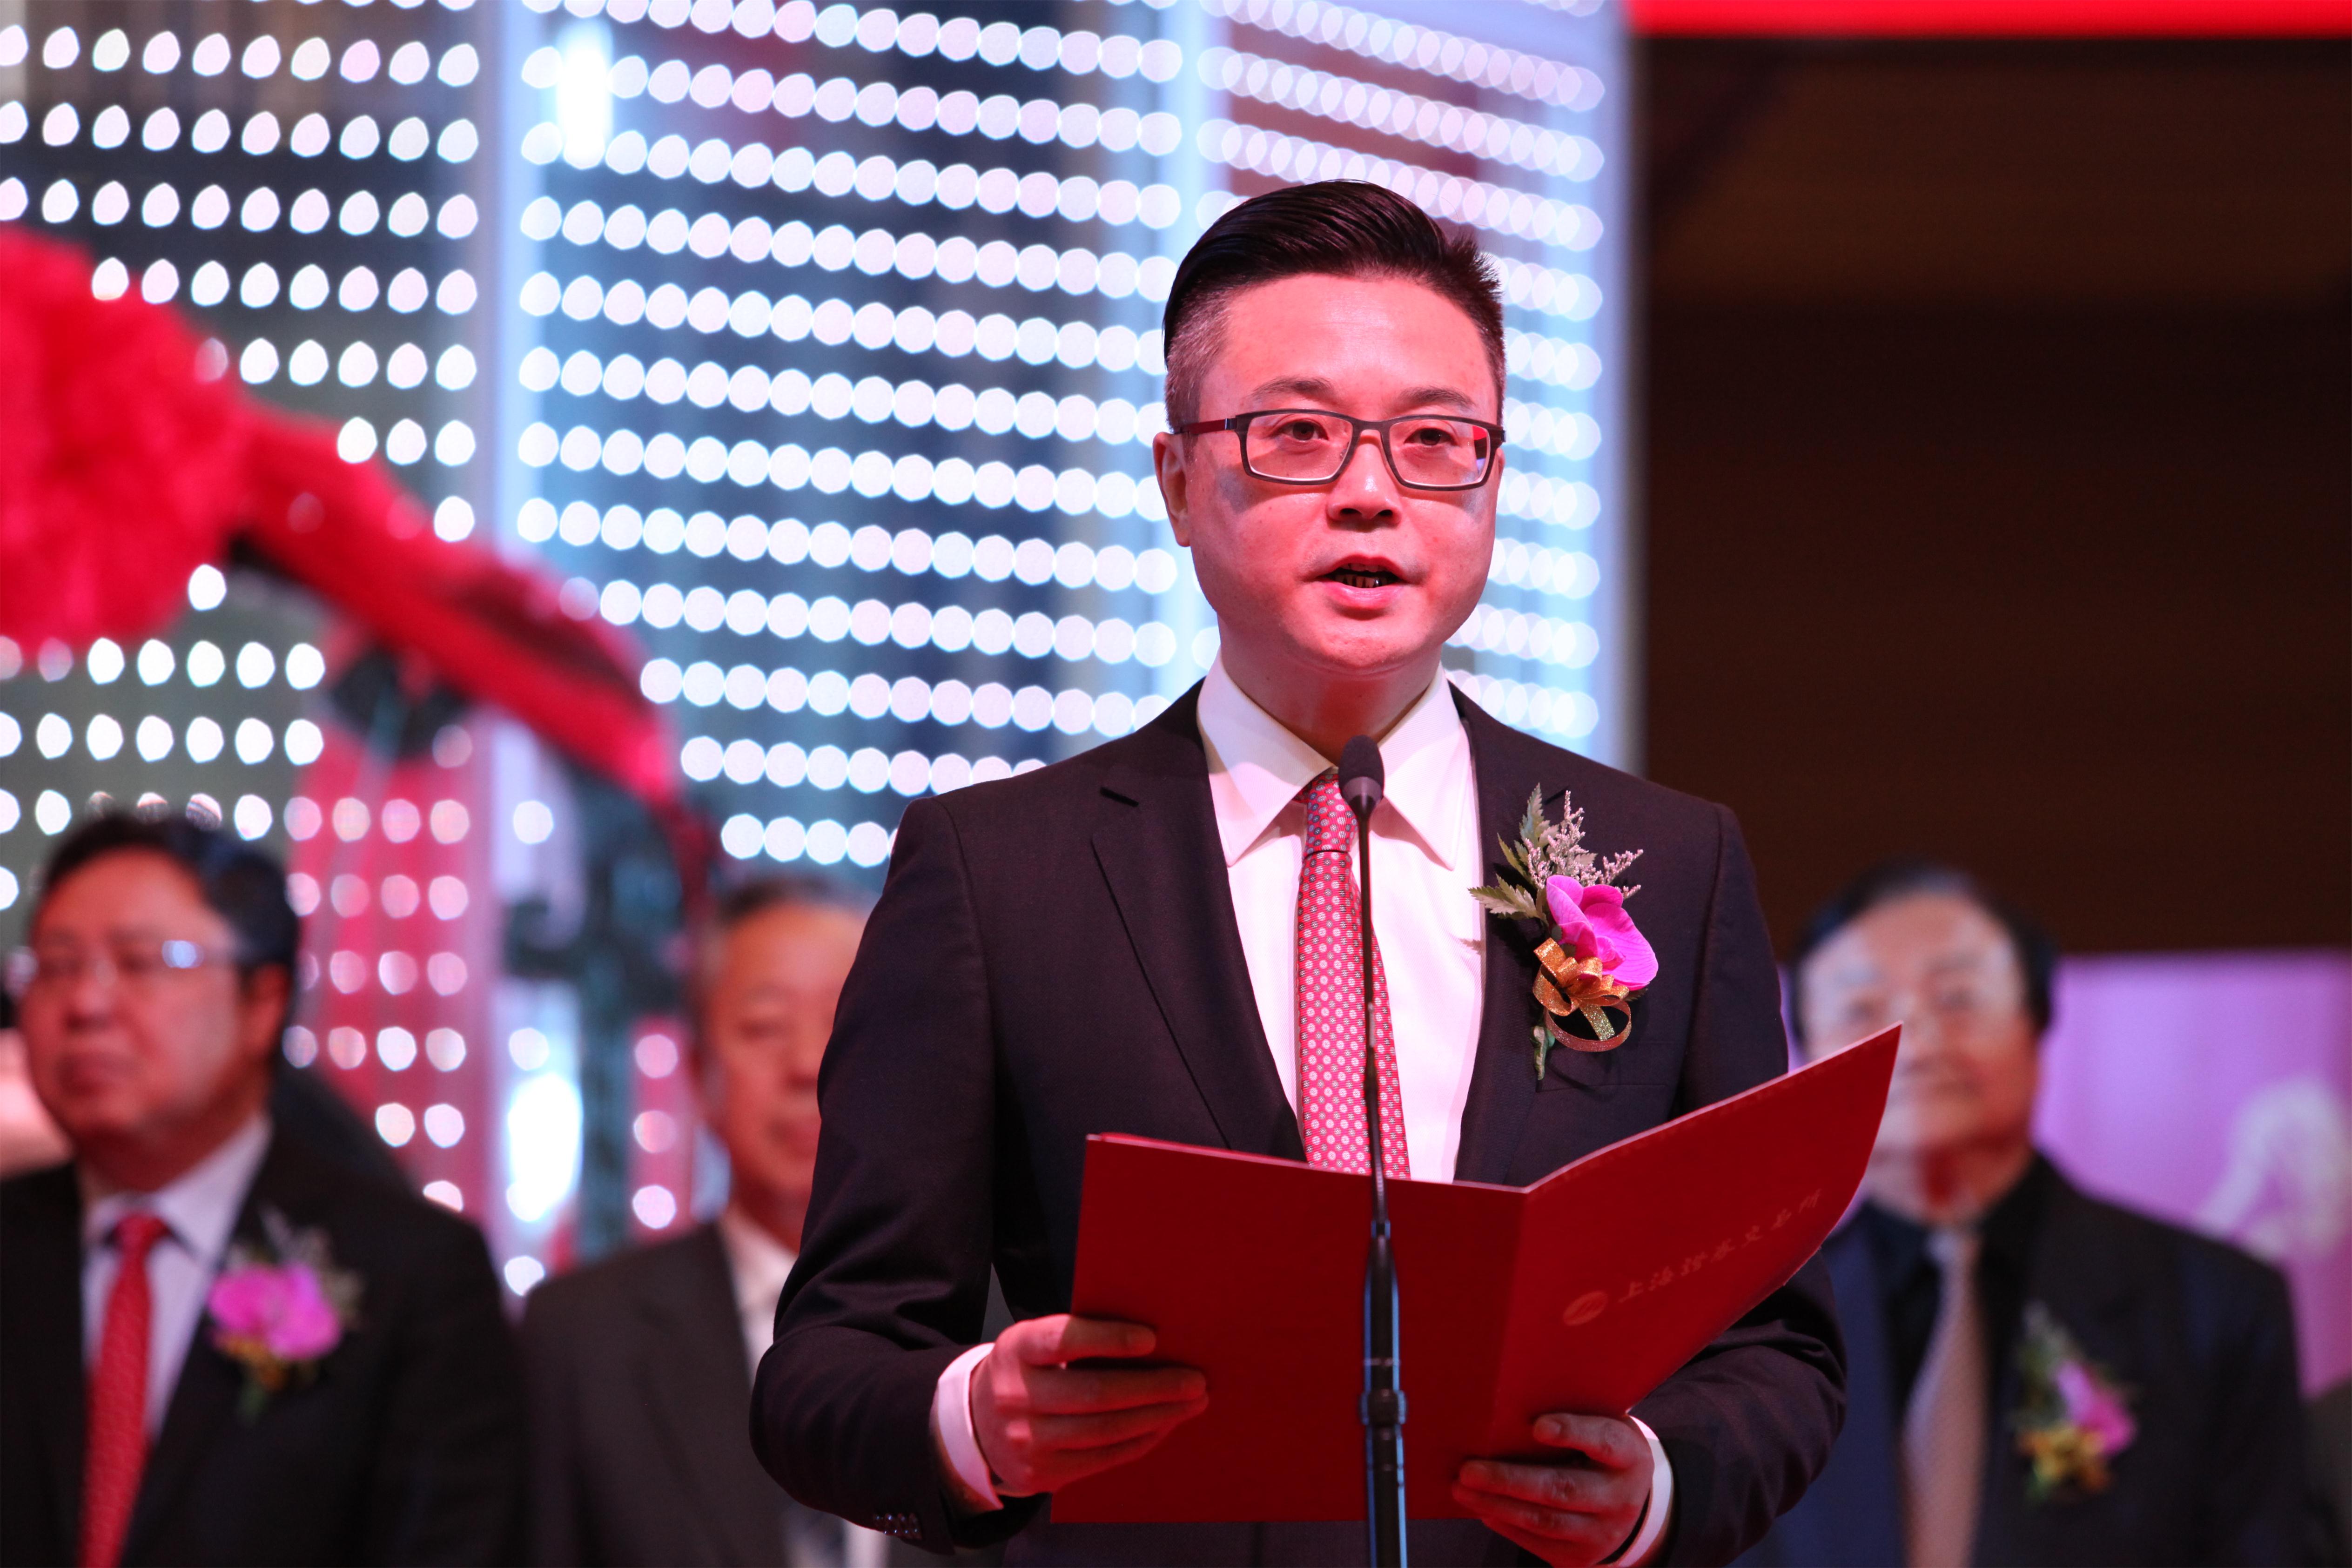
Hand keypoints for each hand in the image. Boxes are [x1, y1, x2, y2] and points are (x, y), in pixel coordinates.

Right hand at [970, 1314, 1208, 1496]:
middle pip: (1095, 1393)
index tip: (1153, 1338)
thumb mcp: (1036, 1343)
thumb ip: (1079, 1338)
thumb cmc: (1028, 1370)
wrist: (979, 1424)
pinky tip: (1164, 1425)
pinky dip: (1140, 1441)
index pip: (1064, 1340)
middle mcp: (1016, 1396)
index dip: (1109, 1339)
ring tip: (1192, 1403)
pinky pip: (1103, 1459)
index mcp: (1017, 1349)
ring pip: (1105, 1431)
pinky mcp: (1041, 1475)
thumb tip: (1153, 1341)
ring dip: (1158, 1417)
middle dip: (1154, 1387)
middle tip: (1196, 1380)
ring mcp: (1026, 1441)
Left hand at [1452, 1413, 1654, 1567]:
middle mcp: (1621, 1498)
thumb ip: (1571, 1415)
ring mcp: (1603, 1532)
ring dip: (1498, 1504)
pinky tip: (1482, 1507)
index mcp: (1630, 1456)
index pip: (1605, 1443)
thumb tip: (1510, 1405)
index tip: (1537, 1426)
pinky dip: (1506, 1524)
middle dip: (1510, 1480)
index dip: (1573, 1433)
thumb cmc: (1599, 1449)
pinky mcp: (1581, 1557)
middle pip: (1563, 1489)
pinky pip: (1539, 1543)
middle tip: (1469, 1469)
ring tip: (1462, 1489)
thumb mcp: (1601, 1425)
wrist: (1629, 1502)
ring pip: (1545, 1520)